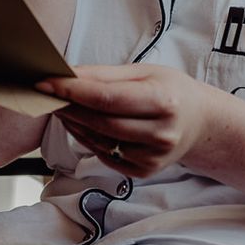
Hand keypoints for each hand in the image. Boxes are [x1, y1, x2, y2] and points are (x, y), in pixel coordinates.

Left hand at [36, 64, 210, 175]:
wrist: (199, 122)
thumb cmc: (169, 91)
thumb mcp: (144, 72)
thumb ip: (104, 75)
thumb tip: (67, 74)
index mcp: (163, 101)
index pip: (108, 98)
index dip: (73, 91)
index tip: (46, 82)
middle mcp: (160, 133)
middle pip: (100, 122)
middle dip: (68, 107)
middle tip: (45, 93)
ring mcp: (152, 157)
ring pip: (99, 141)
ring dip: (73, 123)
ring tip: (59, 106)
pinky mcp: (143, 171)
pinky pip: (104, 155)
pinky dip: (85, 138)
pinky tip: (77, 123)